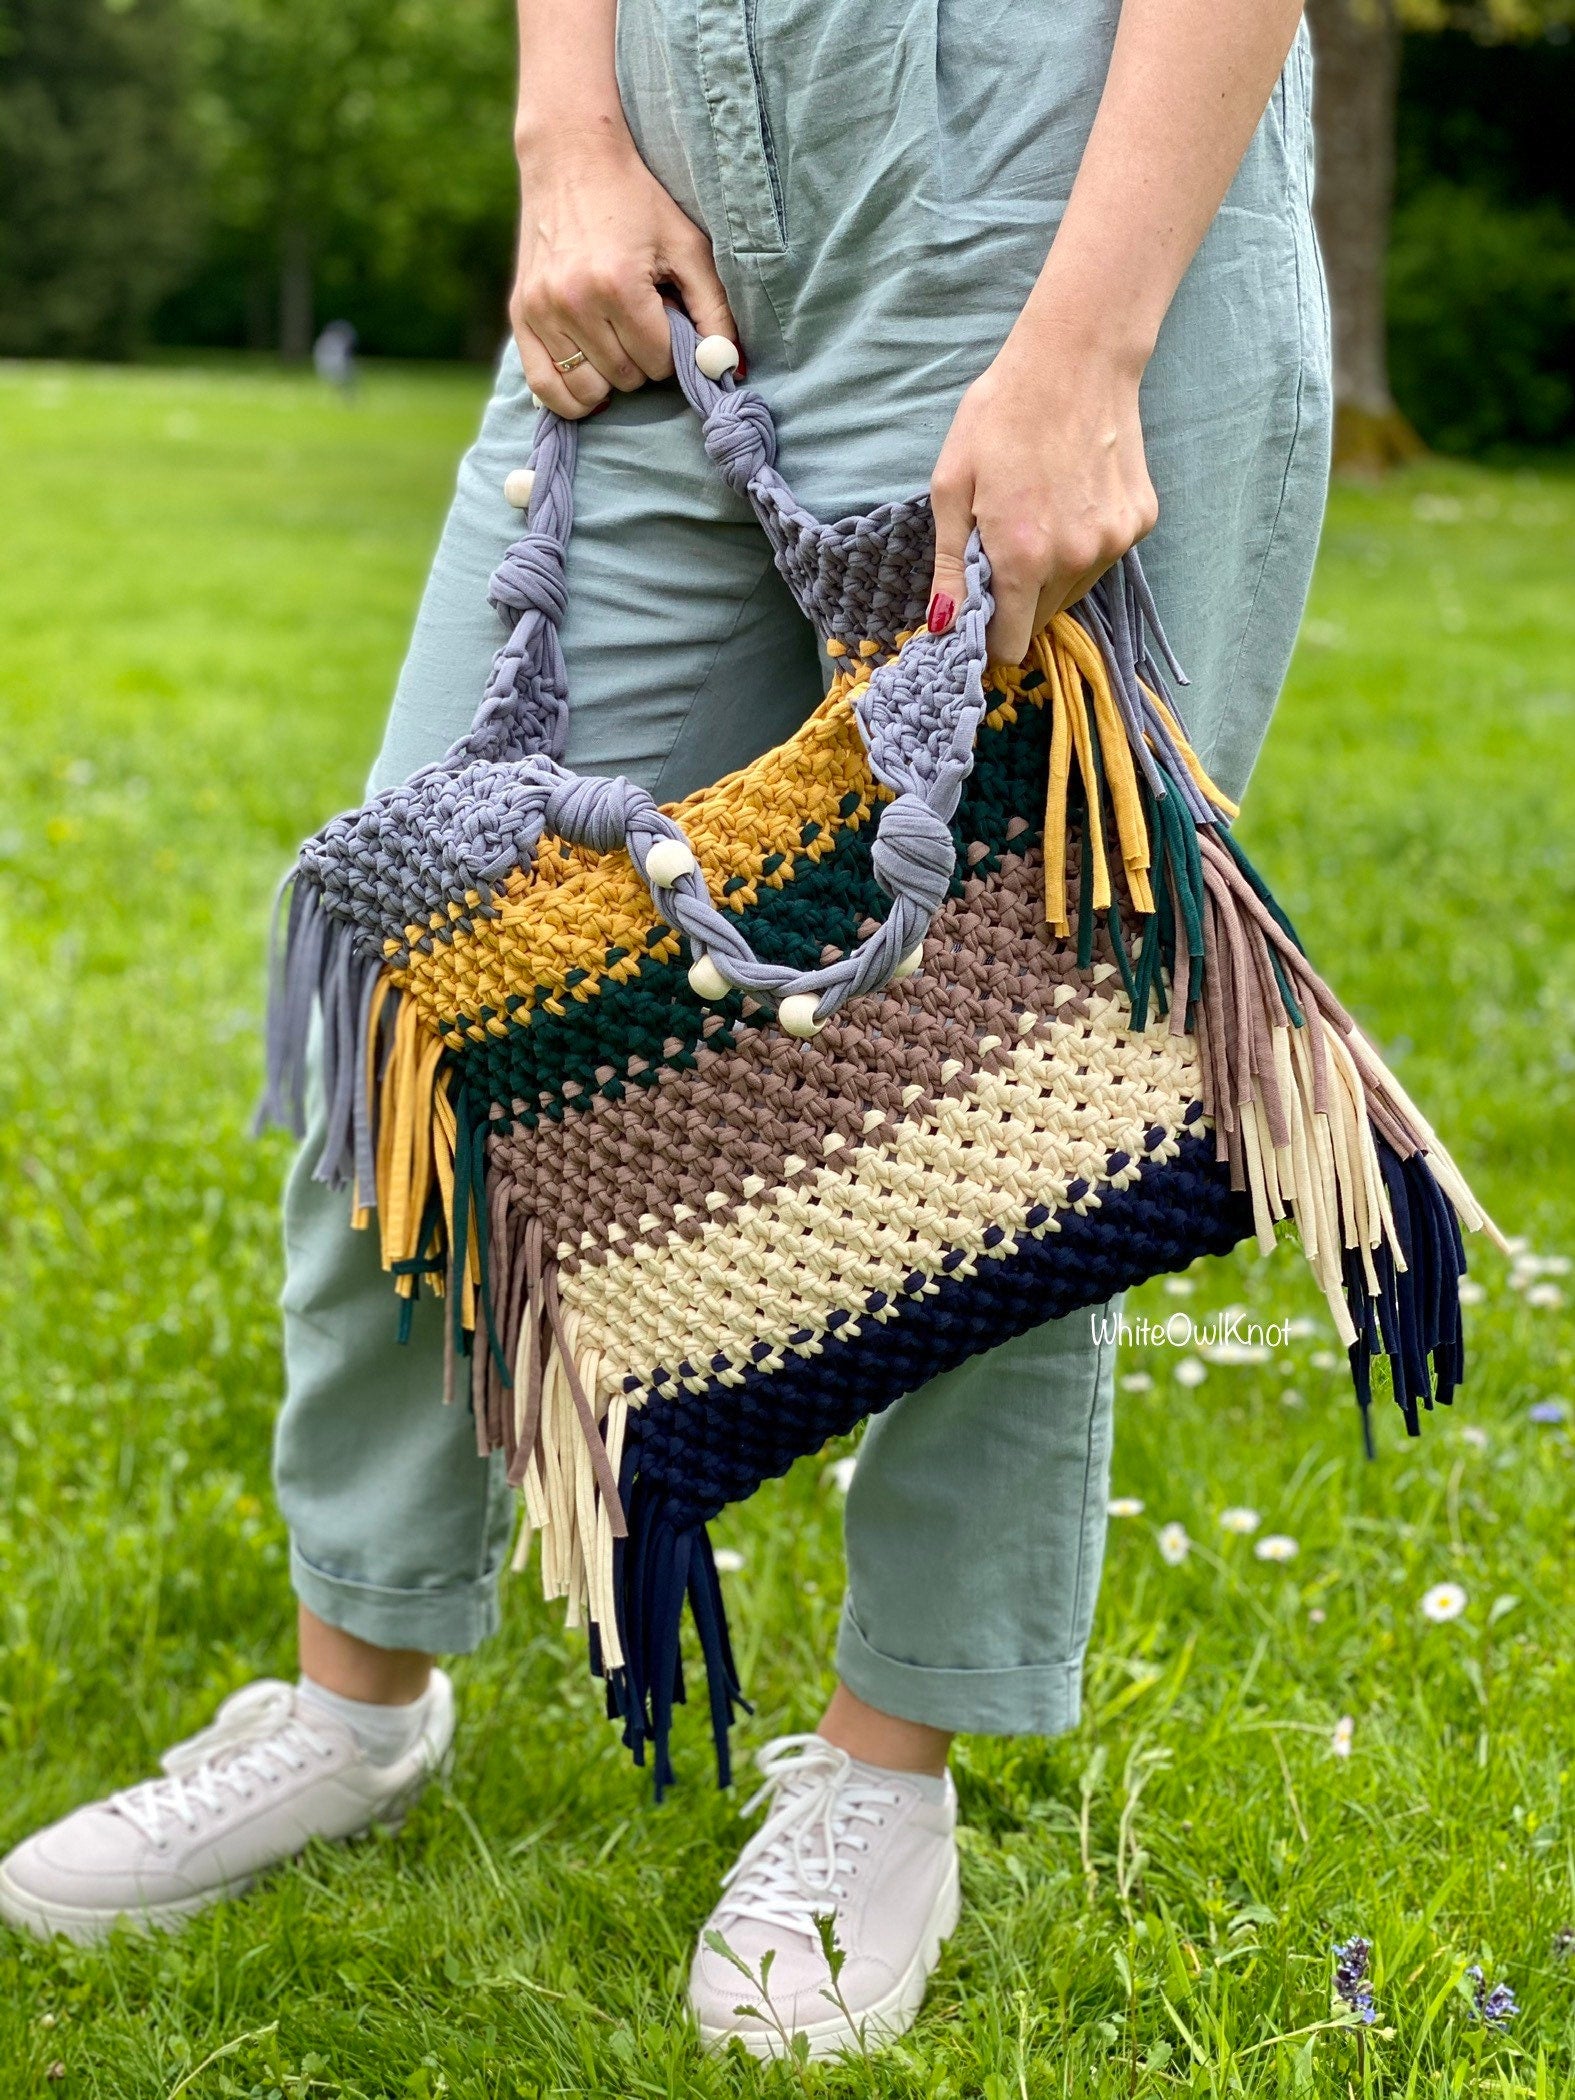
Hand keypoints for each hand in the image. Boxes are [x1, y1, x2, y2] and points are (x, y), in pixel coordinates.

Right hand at [511, 133, 737, 418]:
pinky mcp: (520, 313)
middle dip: (643, 360)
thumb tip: (728, 369)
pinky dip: (571, 396)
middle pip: (626, 377)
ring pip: (589, 389)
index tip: (667, 318)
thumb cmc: (638, 201)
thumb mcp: (687, 247)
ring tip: (616, 340)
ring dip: (611, 377)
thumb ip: (714, 311)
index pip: (659, 361)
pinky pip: (545, 387)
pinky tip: (590, 378)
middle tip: (641, 323)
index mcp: (618, 285)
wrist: (571, 157)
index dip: (672, 348)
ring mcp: (541, 310)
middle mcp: (574, 301)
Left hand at [927, 320, 1157, 663]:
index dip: (992, 636)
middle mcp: (1075, 560)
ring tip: (1040, 514)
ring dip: (1052, 573)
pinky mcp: (1141, 521)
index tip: (982, 613)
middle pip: (1042, 619)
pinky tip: (1073, 496)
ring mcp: (1115, 542)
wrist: (1076, 359)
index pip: (1012, 644)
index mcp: (1023, 558)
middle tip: (1005, 545)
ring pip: (1074, 591)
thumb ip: (950, 565)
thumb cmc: (1001, 415)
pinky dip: (1085, 542)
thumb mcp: (952, 487)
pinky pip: (1104, 557)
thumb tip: (944, 625)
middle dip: (1019, 599)